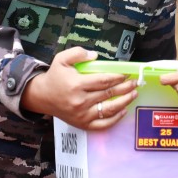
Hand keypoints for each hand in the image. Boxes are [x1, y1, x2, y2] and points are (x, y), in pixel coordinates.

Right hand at [20, 47, 137, 129]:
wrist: (42, 96)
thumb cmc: (55, 77)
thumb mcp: (61, 59)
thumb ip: (78, 53)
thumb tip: (95, 55)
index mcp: (76, 84)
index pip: (104, 81)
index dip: (118, 77)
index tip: (127, 73)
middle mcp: (80, 101)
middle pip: (109, 94)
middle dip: (125, 88)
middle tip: (135, 82)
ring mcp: (82, 115)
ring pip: (109, 109)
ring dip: (125, 102)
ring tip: (134, 94)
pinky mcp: (82, 124)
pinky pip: (102, 124)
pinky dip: (115, 119)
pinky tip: (123, 111)